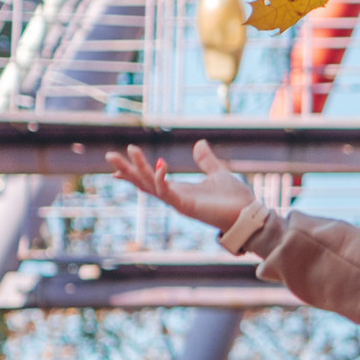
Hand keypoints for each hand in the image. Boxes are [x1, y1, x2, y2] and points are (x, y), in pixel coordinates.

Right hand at [106, 139, 261, 236]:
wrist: (249, 215)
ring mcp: (179, 202)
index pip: (151, 181)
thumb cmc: (235, 199)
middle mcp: (176, 197)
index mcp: (181, 190)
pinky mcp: (186, 206)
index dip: (134, 173)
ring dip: (139, 169)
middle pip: (144, 182)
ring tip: (129, 151)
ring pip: (151, 185)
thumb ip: (206, 160)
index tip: (116, 168)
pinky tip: (160, 165)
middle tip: (109, 155)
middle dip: (128, 169)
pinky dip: (161, 179)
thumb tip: (199, 143)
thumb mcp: (218, 173)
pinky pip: (167, 192)